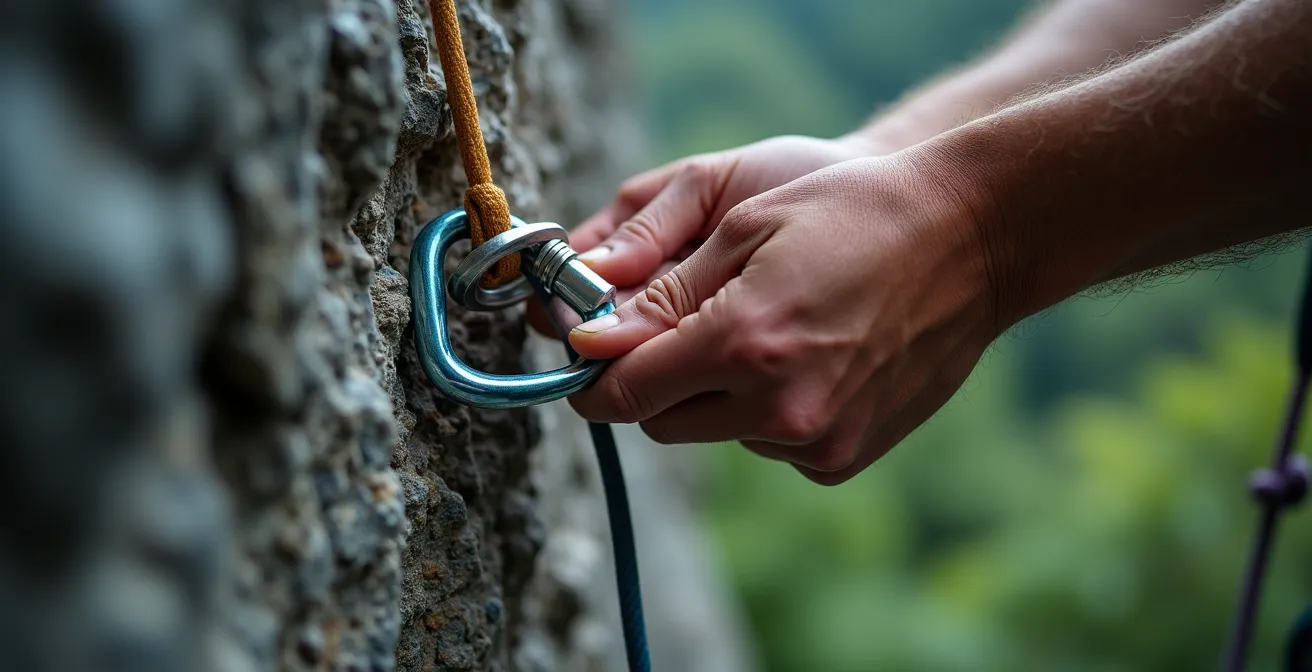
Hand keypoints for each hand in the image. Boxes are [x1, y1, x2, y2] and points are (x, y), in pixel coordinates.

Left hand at [563, 153, 1001, 484]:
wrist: (970, 240)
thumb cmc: (853, 214)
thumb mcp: (745, 229)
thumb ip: (661, 295)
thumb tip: (588, 345)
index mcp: (744, 343)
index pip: (624, 393)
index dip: (595, 376)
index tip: (591, 354)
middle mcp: (778, 409)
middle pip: (662, 422)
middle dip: (658, 380)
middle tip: (691, 327)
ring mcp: (817, 442)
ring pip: (717, 433)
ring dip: (719, 395)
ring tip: (772, 330)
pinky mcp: (843, 460)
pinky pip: (770, 445)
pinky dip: (768, 412)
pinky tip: (810, 359)